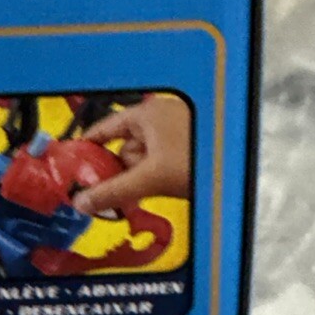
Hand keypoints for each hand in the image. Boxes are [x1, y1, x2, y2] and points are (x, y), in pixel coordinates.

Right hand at [73, 97, 191, 213]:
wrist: (241, 173)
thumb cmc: (201, 160)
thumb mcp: (150, 178)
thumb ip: (113, 191)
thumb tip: (85, 201)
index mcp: (148, 113)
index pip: (105, 127)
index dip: (88, 146)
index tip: (74, 163)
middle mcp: (161, 118)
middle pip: (123, 148)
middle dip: (122, 172)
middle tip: (119, 189)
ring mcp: (176, 132)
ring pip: (142, 159)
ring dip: (142, 178)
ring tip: (152, 188)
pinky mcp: (187, 148)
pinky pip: (159, 163)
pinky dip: (155, 177)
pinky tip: (158, 189)